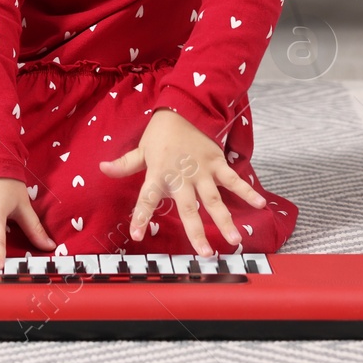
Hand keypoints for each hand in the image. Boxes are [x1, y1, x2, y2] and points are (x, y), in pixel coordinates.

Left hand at [98, 108, 267, 255]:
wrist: (182, 109)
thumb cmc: (159, 135)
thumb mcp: (140, 150)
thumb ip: (124, 164)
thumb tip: (102, 168)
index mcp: (158, 174)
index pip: (146, 198)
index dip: (140, 217)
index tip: (137, 236)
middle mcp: (180, 176)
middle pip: (188, 207)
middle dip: (196, 231)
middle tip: (204, 253)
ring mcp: (201, 170)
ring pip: (214, 199)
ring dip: (225, 219)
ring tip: (235, 240)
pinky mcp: (217, 163)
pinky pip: (233, 179)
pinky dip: (247, 191)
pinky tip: (260, 205)